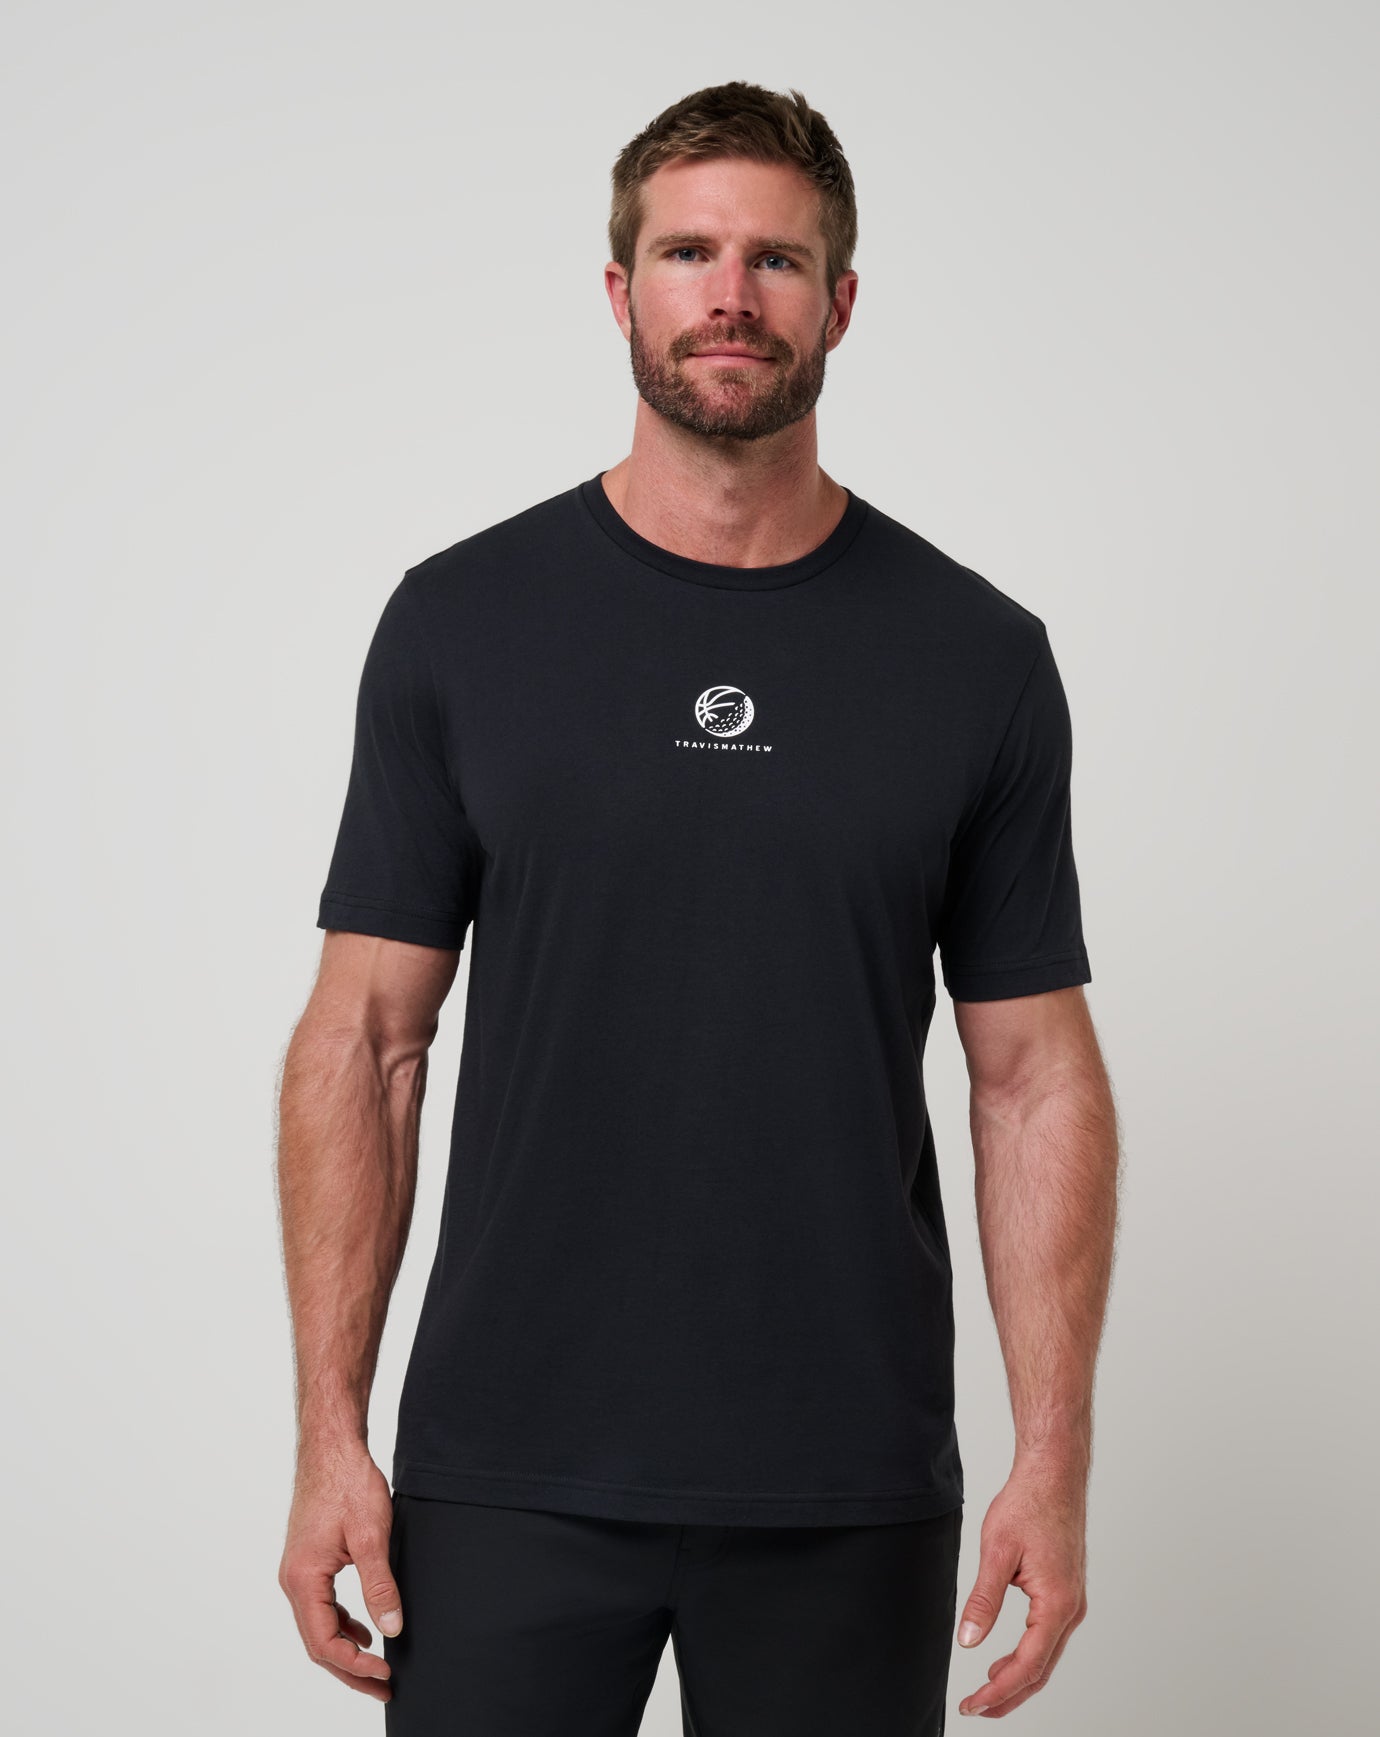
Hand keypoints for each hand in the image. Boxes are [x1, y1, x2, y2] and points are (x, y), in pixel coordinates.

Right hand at [277, 1445, 402, 1700]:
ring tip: (377, 1667)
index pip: (323, 1642)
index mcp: (303, 1579)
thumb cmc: (347, 1482)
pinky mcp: (309, 1560)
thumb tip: (391, 1630)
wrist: (332, 1446)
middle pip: (317, 1642)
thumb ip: (379, 1586)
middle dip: (350, 1669)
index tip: (385, 1674)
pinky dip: (342, 1623)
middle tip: (383, 1688)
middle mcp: (293, 1579)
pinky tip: (363, 1628)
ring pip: (318, 1625)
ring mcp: (299, 1570)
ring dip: (346, 1649)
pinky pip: (321, 1605)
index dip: (354, 1665)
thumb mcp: (372, 1535)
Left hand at [955, 1458, 1087, 1717]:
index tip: (973, 1704)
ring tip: (985, 1693)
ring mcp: (1071, 1602)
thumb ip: (983, 1599)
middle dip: (1007, 1695)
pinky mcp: (1065, 1593)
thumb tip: (968, 1640)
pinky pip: (1047, 1638)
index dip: (999, 1691)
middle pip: (1041, 1670)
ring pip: (1045, 1657)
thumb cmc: (1029, 1504)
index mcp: (1057, 1603)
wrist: (1054, 1474)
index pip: (1028, 1665)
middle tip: (975, 1709)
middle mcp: (1071, 1609)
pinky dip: (1026, 1658)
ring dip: (1017, 1680)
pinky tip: (1004, 1662)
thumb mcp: (997, 1551)